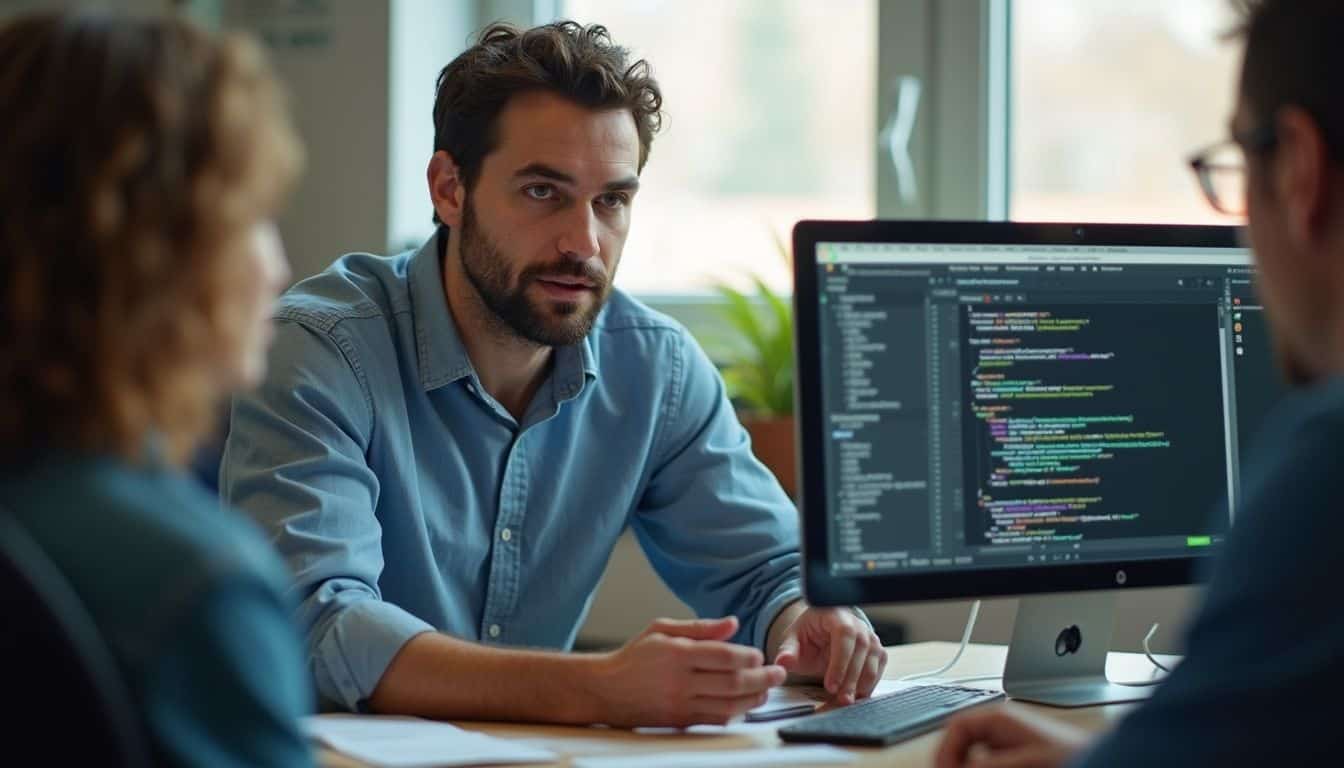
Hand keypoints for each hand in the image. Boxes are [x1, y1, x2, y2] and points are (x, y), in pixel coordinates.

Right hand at [590, 616, 785, 726]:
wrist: (605, 690)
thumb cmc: (634, 656)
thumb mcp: (662, 629)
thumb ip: (700, 627)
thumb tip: (733, 623)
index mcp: (677, 653)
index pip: (723, 655)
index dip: (748, 656)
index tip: (760, 655)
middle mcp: (680, 681)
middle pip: (732, 683)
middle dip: (762, 679)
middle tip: (778, 674)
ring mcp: (680, 704)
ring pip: (728, 705)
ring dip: (754, 699)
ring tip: (767, 691)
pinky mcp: (679, 721)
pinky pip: (715, 720)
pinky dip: (735, 714)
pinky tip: (745, 705)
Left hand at [770, 605, 886, 705]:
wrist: (821, 631)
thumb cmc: (809, 634)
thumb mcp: (793, 639)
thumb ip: (788, 651)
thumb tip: (783, 662)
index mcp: (836, 616)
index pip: (844, 635)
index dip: (839, 662)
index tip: (830, 685)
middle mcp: (858, 625)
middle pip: (861, 651)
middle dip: (851, 679)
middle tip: (840, 699)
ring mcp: (871, 638)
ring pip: (873, 662)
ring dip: (861, 685)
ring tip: (845, 701)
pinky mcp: (877, 652)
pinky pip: (878, 671)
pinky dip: (868, 686)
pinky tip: (855, 697)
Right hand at [935, 708, 1088, 767]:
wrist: (1104, 761)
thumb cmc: (1072, 756)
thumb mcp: (1024, 762)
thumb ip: (989, 765)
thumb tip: (959, 767)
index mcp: (999, 717)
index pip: (956, 727)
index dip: (945, 752)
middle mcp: (1001, 724)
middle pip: (961, 739)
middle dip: (953, 760)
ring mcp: (1008, 738)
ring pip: (973, 751)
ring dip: (966, 763)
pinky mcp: (1018, 752)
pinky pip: (987, 758)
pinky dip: (981, 765)